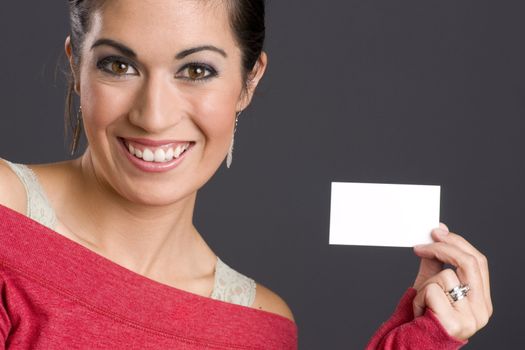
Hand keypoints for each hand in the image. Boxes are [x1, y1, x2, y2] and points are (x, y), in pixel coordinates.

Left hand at [411, 223, 492, 339]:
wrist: (414, 341)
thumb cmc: (425, 314)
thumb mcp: (432, 282)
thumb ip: (436, 259)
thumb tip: (439, 231)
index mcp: (482, 300)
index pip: (479, 262)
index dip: (458, 243)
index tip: (437, 232)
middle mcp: (482, 310)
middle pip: (469, 263)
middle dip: (442, 248)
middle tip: (421, 245)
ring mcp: (471, 318)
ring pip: (446, 276)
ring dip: (425, 284)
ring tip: (422, 301)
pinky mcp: (454, 323)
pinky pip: (433, 291)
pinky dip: (420, 297)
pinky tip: (420, 310)